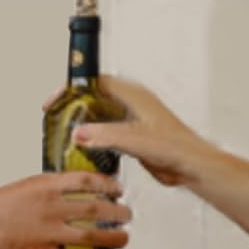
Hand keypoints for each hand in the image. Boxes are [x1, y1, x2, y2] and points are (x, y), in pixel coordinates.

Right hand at [0, 173, 130, 248]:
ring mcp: (47, 233)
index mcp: (44, 185)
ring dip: (113, 238)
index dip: (109, 185)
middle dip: (118, 213)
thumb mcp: (20, 189)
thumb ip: (45, 192)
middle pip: (96, 208)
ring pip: (92, 235)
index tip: (117, 189)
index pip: (87, 181)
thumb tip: (66, 196)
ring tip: (123, 239)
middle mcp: (50, 207)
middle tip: (126, 215)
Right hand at [71, 77, 211, 187]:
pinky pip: (108, 131)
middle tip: (57, 115)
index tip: (58, 99)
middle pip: (96, 96)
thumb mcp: (134, 140)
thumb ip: (105, 135)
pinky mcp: (134, 136)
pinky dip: (94, 136)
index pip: (96, 82)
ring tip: (65, 131)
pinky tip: (85, 148)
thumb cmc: (176, 148)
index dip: (74, 88)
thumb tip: (79, 133)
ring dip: (84, 122)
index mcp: (134, 95)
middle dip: (75, 105)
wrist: (192, 166)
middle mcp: (133, 104)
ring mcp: (133, 120)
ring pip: (101, 114)